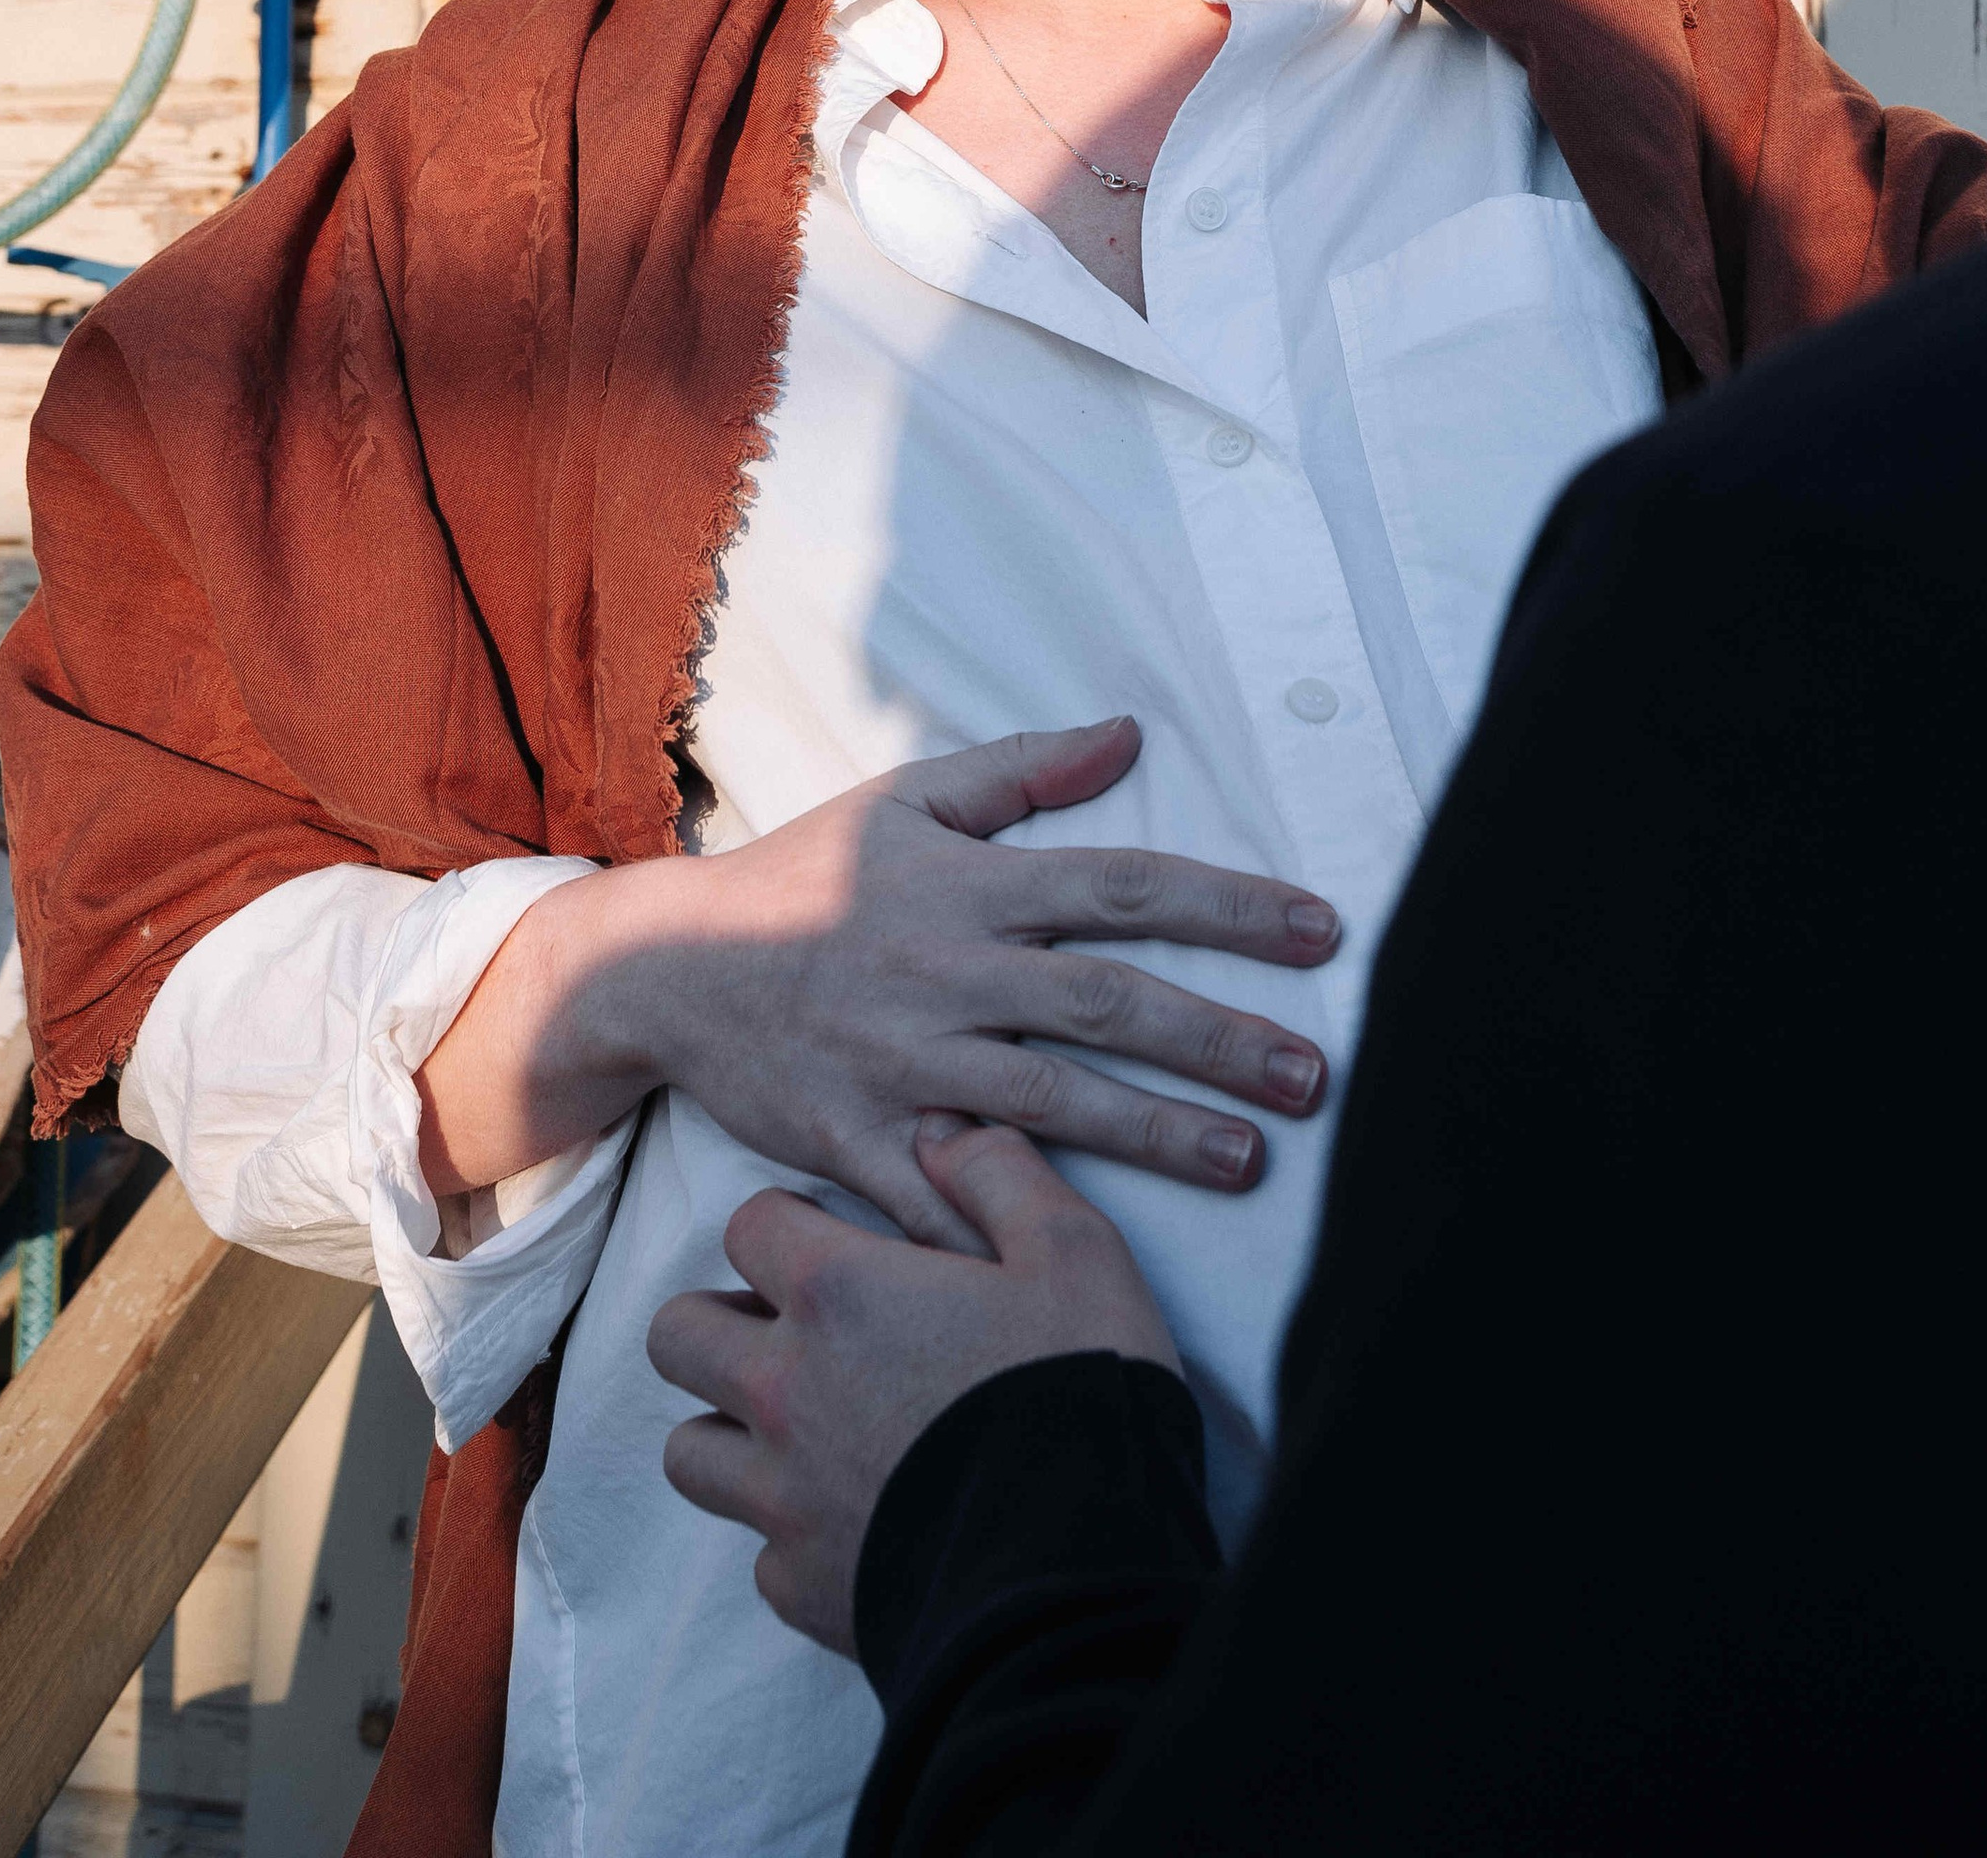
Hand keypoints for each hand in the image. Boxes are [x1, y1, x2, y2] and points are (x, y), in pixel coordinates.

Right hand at [416, 716, 1339, 1246]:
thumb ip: (1022, 770)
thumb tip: (1129, 732)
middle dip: (1217, 1038)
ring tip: (1249, 1160)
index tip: (1321, 931)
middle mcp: (946, 972)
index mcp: (970, 886)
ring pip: (1048, 1101)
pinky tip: (1086, 1253)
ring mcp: (901, 1063)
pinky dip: (1008, 1220)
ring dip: (1155, 1132)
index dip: (1229, 905)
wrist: (665, 968)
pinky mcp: (853, 1140)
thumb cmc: (798, 877)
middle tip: (1315, 1073)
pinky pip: (942, 1191)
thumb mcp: (905, 801)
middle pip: (1105, 1002)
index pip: (1125, 885)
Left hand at [652, 1114, 1175, 1655]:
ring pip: (690, 1451)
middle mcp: (786, 1391)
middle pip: (678, 1335)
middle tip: (794, 1335)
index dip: (789, 1227)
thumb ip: (997, 1173)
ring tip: (804, 1432)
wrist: (1082, 1572)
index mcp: (839, 1295)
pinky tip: (858, 1524)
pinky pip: (761, 1553)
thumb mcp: (1072, 1252)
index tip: (834, 1246)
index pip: (748, 1226)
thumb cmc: (1080, 1392)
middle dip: (723, 1323)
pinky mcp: (802, 1589)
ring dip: (732, 1433)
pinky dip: (793, 1536)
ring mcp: (783, 1499)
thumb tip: (940, 1131)